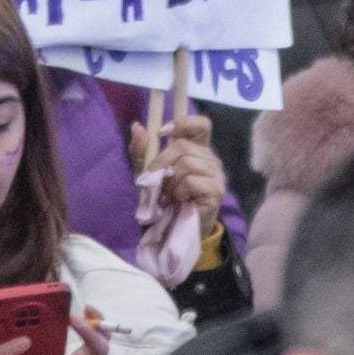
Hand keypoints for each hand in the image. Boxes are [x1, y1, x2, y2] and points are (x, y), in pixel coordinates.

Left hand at [129, 113, 225, 239]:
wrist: (170, 232)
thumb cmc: (162, 202)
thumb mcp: (146, 174)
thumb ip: (141, 151)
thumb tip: (137, 126)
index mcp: (196, 150)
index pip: (201, 124)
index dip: (183, 123)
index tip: (162, 133)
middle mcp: (210, 159)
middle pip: (183, 145)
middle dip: (160, 163)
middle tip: (154, 183)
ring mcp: (216, 175)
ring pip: (186, 163)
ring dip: (169, 182)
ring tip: (167, 196)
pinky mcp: (216, 191)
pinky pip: (190, 181)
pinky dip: (177, 192)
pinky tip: (178, 202)